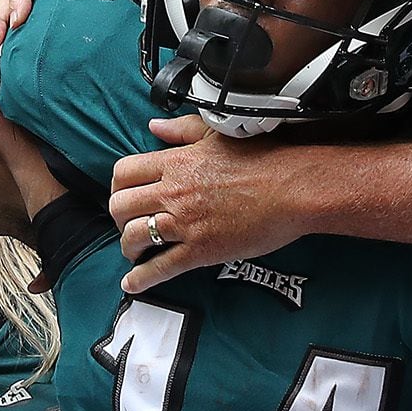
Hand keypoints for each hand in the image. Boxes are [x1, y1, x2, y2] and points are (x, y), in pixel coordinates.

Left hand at [110, 114, 306, 292]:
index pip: (124, 173)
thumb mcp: (217, 133)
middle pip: (121, 206)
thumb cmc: (265, 160)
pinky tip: (133, 283)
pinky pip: (160, 268)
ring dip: (128, 246)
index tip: (125, 194)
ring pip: (134, 237)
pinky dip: (141, 278)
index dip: (118, 186)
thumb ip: (181, 131)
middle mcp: (173, 192)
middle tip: (130, 223)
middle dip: (119, 217)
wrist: (294, 188)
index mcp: (176, 163)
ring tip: (136, 250)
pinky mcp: (201, 250)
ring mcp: (185, 223)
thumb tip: (155, 127)